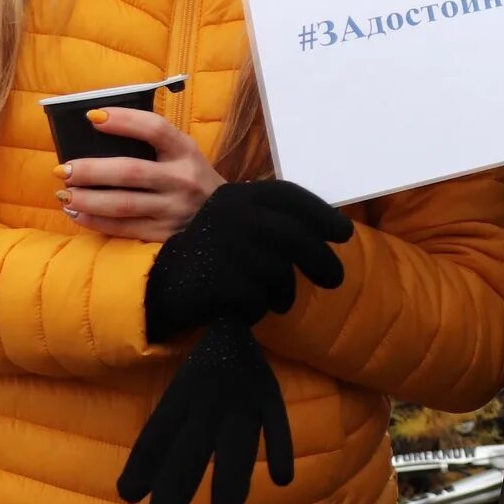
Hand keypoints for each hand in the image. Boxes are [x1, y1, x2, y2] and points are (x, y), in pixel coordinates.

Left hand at [59, 109, 224, 241]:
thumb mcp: (183, 154)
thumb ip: (152, 143)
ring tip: (63, 193)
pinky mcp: (164, 234)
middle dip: (91, 170)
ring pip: (122, 204)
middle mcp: (181, 180)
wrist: (226, 219)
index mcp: (186, 152)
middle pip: (130, 172)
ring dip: (87, 198)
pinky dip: (94, 221)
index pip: (155, 129)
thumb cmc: (192, 178)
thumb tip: (98, 129)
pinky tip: (76, 212)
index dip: (124, 120)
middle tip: (63, 168)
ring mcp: (173, 210)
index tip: (93, 117)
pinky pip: (122, 228)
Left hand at [116, 317, 293, 503]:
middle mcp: (208, 396)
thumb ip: (163, 438)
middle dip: (178, 481)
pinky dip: (281, 448)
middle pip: (192, 445)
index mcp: (181, 393)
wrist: (233, 304)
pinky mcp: (270, 393)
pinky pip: (278, 422)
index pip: (158, 432)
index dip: (144, 462)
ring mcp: (243, 396)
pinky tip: (282, 479)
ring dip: (230, 479)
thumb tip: (127, 491)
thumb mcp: (179, 389)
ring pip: (236, 443)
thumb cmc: (202, 364)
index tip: (128, 494)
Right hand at [141, 179, 351, 343]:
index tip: (344, 234)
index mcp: (238, 195)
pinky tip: (245, 307)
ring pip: (279, 272)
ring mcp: (224, 246)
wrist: (160, 283)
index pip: (290, 196)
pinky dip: (259, 308)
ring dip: (284, 292)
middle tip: (335, 280)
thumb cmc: (210, 253)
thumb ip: (276, 221)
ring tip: (277, 300)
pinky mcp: (218, 280)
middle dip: (321, 261)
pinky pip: (259, 299)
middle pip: (295, 237)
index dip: (322, 214)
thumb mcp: (238, 223)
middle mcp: (232, 214)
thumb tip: (333, 230)